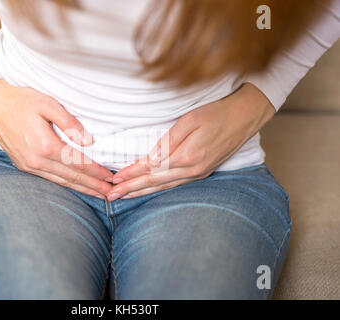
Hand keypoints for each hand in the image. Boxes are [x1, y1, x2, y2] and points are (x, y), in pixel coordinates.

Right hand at [0, 79, 113, 198]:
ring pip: (61, 182)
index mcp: (45, 145)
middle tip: (111, 194)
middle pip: (72, 178)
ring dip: (82, 189)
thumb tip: (87, 141)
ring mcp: (28, 165)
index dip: (97, 172)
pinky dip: (66, 184)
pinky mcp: (24, 166)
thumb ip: (69, 123)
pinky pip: (50, 179)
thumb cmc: (20, 101)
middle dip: (93, 187)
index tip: (111, 178)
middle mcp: (37, 160)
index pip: (78, 164)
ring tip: (98, 195)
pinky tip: (76, 187)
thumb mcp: (48, 104)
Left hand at [107, 83, 274, 200]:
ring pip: (163, 186)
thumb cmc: (216, 114)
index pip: (151, 168)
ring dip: (142, 192)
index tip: (114, 179)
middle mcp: (192, 170)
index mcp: (187, 156)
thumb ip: (169, 141)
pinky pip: (174, 184)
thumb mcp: (190, 120)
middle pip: (154, 182)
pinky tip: (148, 191)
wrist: (245, 117)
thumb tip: (150, 159)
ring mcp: (198, 173)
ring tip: (124, 198)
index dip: (131, 174)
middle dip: (131, 189)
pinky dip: (157, 189)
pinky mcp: (202, 172)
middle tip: (111, 196)